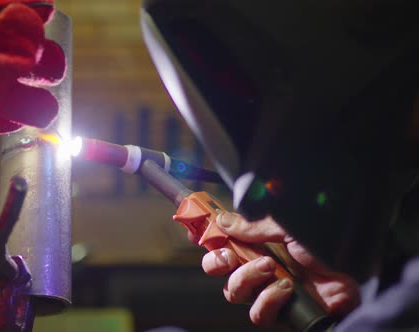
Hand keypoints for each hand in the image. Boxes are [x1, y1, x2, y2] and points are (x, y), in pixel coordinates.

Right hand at [199, 213, 359, 326]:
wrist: (357, 269)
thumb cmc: (326, 244)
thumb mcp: (285, 226)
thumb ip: (252, 225)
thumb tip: (222, 220)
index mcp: (257, 241)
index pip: (222, 241)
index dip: (205, 238)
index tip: (196, 234)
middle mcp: (258, 265)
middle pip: (218, 270)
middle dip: (216, 262)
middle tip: (227, 256)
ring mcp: (268, 289)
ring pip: (233, 293)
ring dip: (246, 279)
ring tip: (269, 268)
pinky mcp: (281, 311)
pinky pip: (258, 314)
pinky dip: (267, 301)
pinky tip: (286, 288)